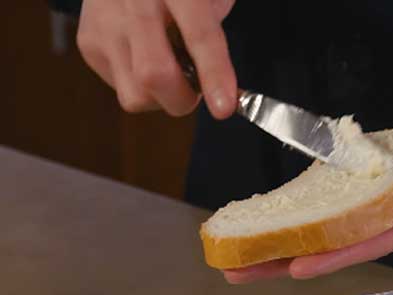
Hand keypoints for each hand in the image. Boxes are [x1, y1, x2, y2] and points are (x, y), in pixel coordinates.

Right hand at [77, 0, 236, 117]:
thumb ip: (214, 33)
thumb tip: (222, 90)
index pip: (198, 35)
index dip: (214, 74)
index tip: (224, 107)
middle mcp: (134, 1)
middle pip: (154, 73)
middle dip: (182, 99)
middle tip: (196, 90)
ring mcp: (105, 22)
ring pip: (135, 94)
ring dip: (160, 97)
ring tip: (168, 68)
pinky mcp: (88, 42)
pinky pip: (121, 89)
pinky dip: (142, 87)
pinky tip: (145, 58)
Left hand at [223, 116, 392, 282]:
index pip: (368, 243)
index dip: (331, 256)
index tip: (292, 267)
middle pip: (334, 245)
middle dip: (285, 259)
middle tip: (237, 272)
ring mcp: (386, 205)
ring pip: (330, 226)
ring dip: (286, 236)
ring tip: (240, 249)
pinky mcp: (381, 186)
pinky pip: (340, 200)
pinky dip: (310, 207)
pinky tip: (281, 212)